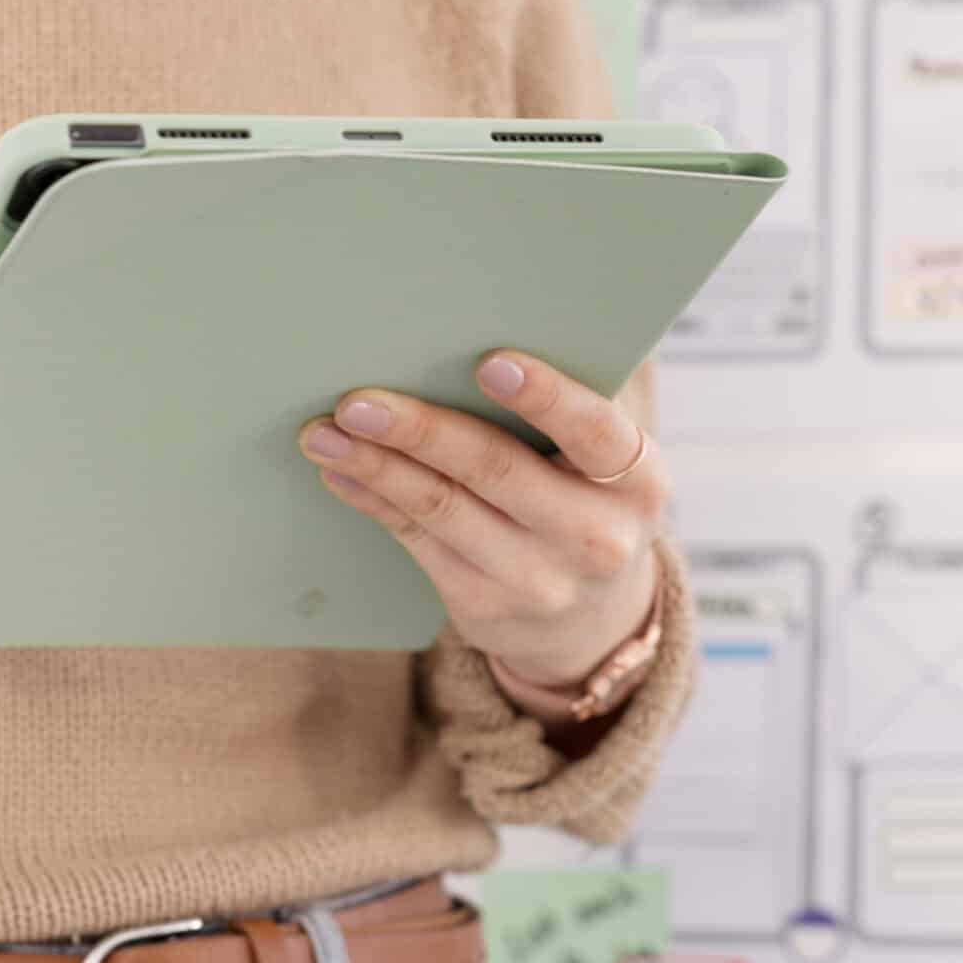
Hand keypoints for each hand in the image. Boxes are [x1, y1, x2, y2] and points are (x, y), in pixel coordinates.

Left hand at [297, 349, 668, 705]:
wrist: (592, 618)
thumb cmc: (587, 500)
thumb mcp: (604, 464)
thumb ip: (558, 411)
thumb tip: (452, 344)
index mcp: (637, 479)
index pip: (594, 431)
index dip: (544, 396)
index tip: (490, 361)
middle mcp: (595, 536)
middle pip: (496, 469)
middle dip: (420, 430)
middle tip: (358, 400)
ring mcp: (539, 580)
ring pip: (443, 508)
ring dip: (376, 465)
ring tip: (325, 432)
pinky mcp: (486, 607)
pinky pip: (418, 540)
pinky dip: (375, 499)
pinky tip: (342, 470)